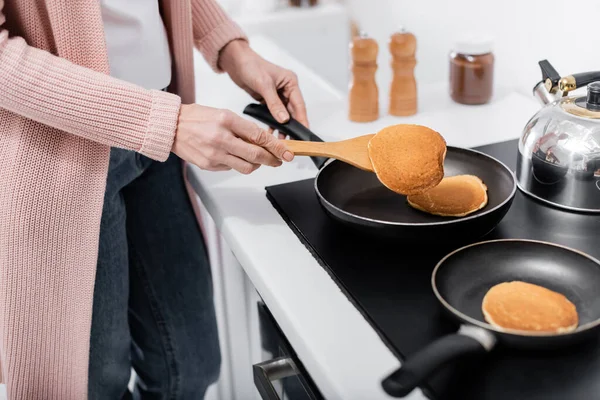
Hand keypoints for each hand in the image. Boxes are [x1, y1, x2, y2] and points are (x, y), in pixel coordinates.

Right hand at [172, 104, 293, 173]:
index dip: (276, 147)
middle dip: (272, 159)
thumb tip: (263, 141)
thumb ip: (243, 128)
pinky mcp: (209, 165)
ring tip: (256, 158)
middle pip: (256, 155)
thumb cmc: (196, 118)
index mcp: (227, 121)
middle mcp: (221, 138)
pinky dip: (237, 164)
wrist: (171, 127)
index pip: (259, 136)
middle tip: (279, 160)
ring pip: (246, 167)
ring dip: (256, 164)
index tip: (286, 152)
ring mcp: (214, 154)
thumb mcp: (223, 114)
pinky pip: (231, 168)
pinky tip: (233, 156)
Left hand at [219, 40, 308, 135]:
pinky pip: (273, 115)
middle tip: (293, 141)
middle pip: (293, 112)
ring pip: (283, 115)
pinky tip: (270, 133)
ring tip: (280, 141)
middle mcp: (286, 89)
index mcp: (291, 82)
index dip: (302, 120)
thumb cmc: (250, 66)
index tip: (304, 133)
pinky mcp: (268, 100)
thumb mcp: (264, 85)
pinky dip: (272, 124)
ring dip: (282, 127)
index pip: (299, 105)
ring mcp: (278, 95)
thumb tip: (284, 119)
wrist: (235, 62)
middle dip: (292, 126)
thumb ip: (274, 104)